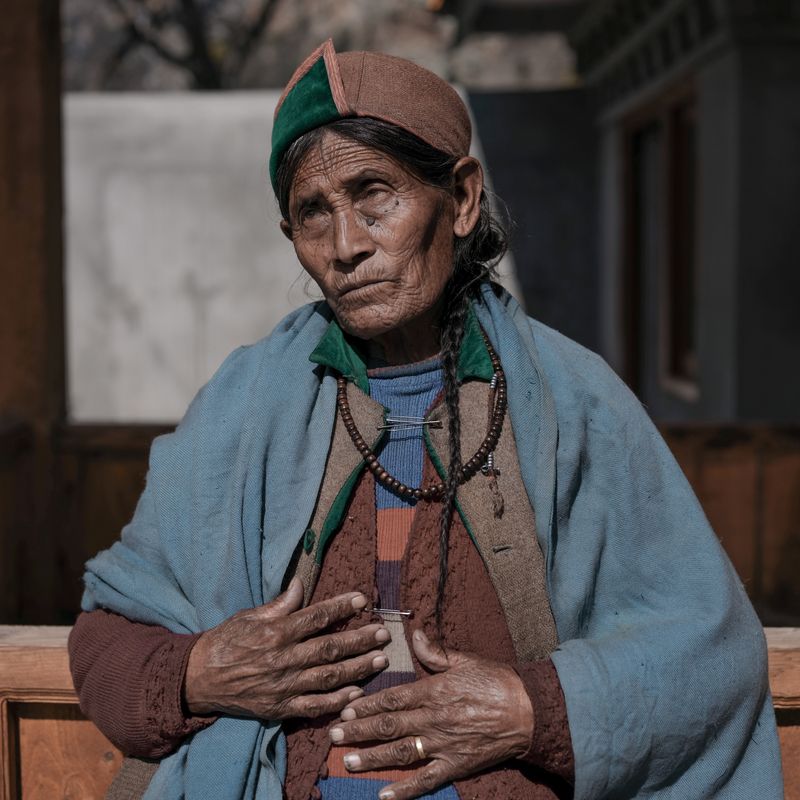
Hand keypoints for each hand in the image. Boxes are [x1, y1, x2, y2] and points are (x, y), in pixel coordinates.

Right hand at [184, 578, 389, 719]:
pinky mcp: (280, 708)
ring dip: (358, 669)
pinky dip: (337, 702)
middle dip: (360, 640)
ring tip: (380, 660)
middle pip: (330, 647)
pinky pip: (314, 707)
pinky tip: (357, 694)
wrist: (197, 680)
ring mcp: (284, 686)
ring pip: (329, 677)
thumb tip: (301, 584)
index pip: (316, 617)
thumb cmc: (224, 642)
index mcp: (276, 632)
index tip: (362, 599)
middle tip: (383, 633)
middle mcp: (283, 659)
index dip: (342, 607)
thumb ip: (278, 604)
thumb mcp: (248, 616)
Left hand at [329, 629, 533, 799]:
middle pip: (389, 726)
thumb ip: (435, 651)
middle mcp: (433, 718)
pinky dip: (404, 791)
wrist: (528, 711)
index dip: (366, 705)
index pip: (392, 699)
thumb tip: (414, 635)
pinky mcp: (455, 765)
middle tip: (334, 736)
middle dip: (359, 731)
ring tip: (348, 761)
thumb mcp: (465, 659)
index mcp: (434, 690)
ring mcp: (443, 744)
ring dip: (372, 757)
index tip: (345, 709)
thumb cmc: (497, 681)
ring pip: (400, 752)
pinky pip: (426, 780)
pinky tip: (383, 796)